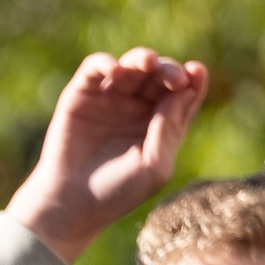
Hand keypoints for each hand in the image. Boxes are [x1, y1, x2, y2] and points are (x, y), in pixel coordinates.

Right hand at [3, 47, 210, 263]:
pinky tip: (115, 71)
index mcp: (160, 124)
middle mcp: (137, 108)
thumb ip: (170, 130)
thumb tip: (182, 91)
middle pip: (159, 75)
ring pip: (131, 65)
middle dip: (169, 70)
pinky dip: (105, 62)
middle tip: (172, 78)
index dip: (192, 79)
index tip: (195, 73)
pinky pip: (94, 68)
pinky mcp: (81, 95)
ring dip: (142, 58)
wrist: (69, 205)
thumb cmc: (115, 193)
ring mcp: (109, 99)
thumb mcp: (154, 167)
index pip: (182, 93)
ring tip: (147, 63)